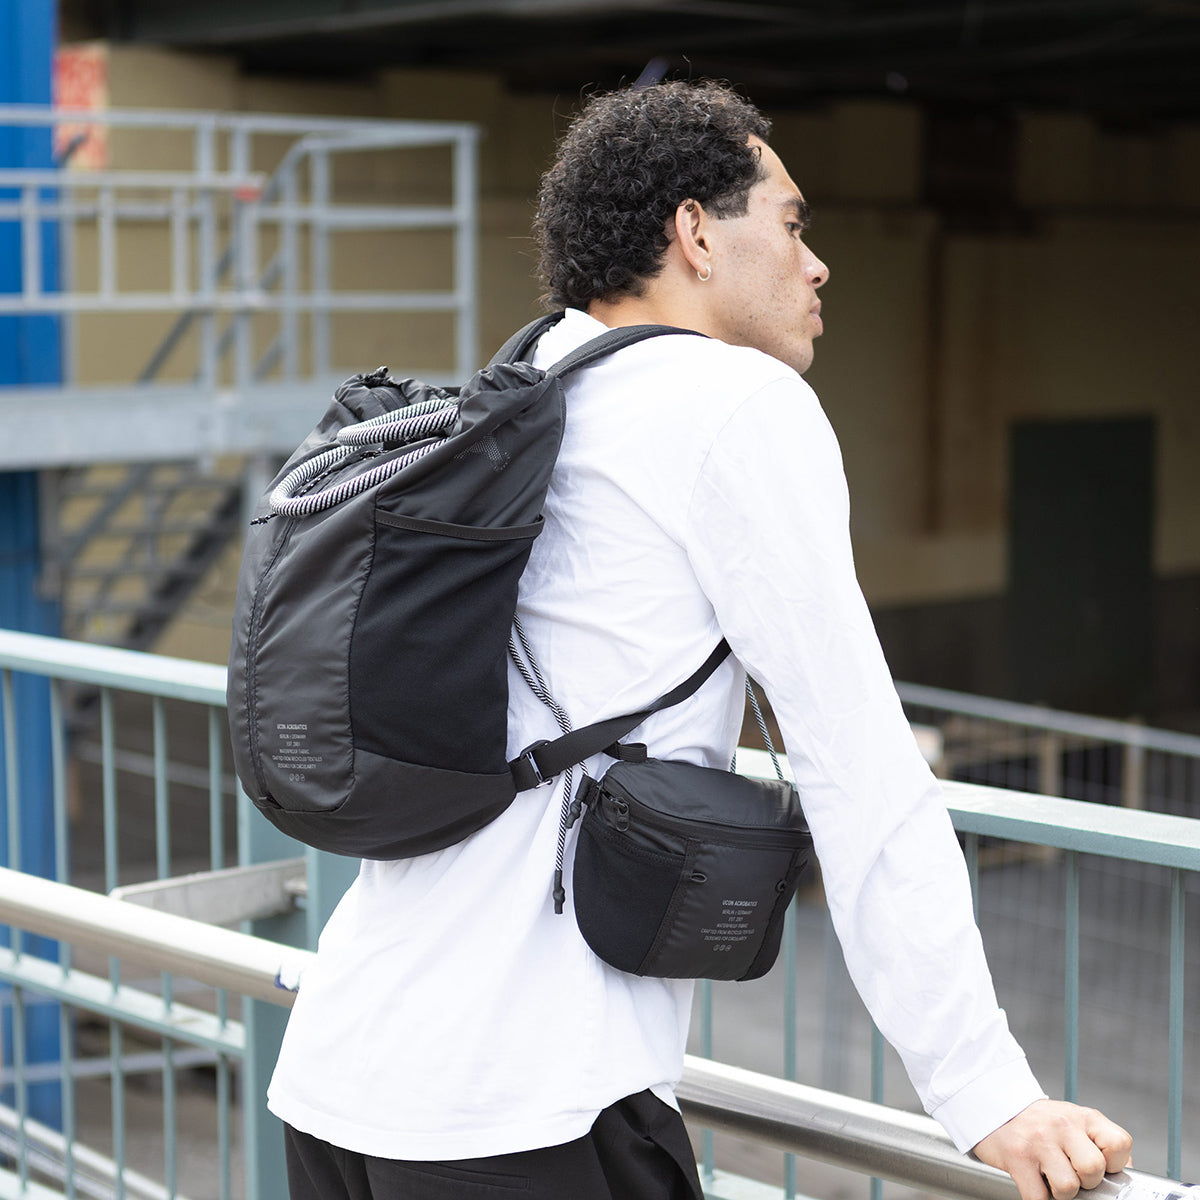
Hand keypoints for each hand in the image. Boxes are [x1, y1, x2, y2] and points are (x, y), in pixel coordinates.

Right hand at [972, 1099, 1132, 1199]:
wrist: (993, 1107)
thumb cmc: (1039, 1122)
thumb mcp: (1074, 1123)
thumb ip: (1099, 1144)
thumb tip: (1124, 1176)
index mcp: (1083, 1117)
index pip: (1119, 1144)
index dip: (1114, 1163)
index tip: (1103, 1166)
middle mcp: (1062, 1125)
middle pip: (1094, 1170)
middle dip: (1086, 1182)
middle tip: (1072, 1173)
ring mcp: (1039, 1141)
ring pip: (1069, 1188)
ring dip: (1061, 1192)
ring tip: (1051, 1177)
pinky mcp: (1017, 1158)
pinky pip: (1040, 1199)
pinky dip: (1040, 1198)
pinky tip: (1036, 1182)